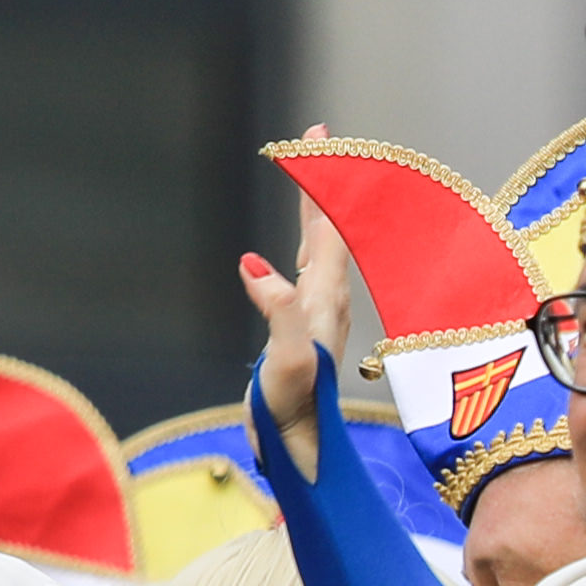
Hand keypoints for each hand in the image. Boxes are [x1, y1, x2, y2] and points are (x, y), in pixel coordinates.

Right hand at [242, 127, 358, 474]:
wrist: (302, 450)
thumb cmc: (292, 409)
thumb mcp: (283, 359)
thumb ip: (277, 310)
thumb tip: (255, 266)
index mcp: (323, 296)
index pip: (328, 223)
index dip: (322, 177)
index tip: (315, 135)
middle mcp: (328, 299)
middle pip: (329, 227)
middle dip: (324, 180)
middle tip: (316, 141)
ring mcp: (320, 315)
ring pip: (321, 247)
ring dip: (317, 211)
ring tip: (312, 182)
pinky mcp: (306, 330)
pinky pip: (310, 269)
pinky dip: (306, 244)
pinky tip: (298, 252)